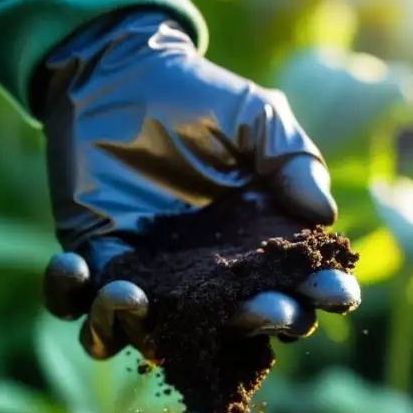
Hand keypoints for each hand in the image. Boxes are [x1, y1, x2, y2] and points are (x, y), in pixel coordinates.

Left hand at [34, 10, 360, 359]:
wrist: (119, 74)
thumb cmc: (197, 94)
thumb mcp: (257, 117)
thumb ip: (293, 159)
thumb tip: (325, 214)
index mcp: (252, 248)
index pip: (293, 286)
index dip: (319, 294)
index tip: (338, 291)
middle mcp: (204, 278)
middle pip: (231, 327)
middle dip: (253, 324)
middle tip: (264, 307)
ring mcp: (149, 277)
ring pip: (146, 337)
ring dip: (141, 332)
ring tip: (134, 296)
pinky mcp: (96, 261)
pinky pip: (77, 306)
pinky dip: (74, 300)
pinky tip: (76, 265)